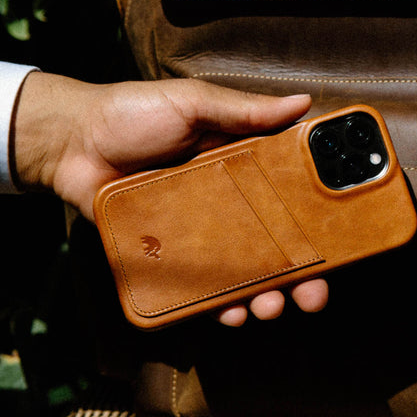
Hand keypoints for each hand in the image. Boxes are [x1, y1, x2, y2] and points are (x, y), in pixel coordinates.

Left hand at [11, 72, 328, 324]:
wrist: (69, 142)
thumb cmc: (132, 113)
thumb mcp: (193, 103)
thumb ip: (244, 109)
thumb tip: (303, 102)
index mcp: (245, 166)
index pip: (294, 198)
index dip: (321, 223)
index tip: (346, 243)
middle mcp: (230, 204)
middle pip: (279, 247)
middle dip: (304, 276)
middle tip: (314, 296)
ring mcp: (202, 235)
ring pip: (245, 274)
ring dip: (267, 296)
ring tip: (271, 308)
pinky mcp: (169, 257)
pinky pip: (200, 289)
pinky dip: (218, 306)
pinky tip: (231, 314)